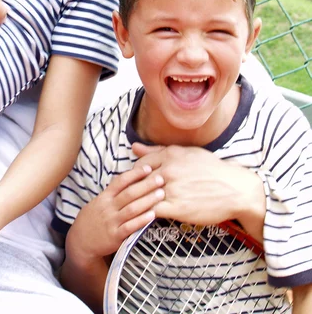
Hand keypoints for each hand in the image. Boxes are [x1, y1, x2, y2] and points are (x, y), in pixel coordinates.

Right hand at [66, 165, 163, 264]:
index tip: (148, 167)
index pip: (120, 181)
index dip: (134, 174)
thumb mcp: (99, 201)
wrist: (80, 241)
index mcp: (105, 197)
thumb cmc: (93, 219)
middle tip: (161, 178)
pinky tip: (153, 215)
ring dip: (148, 200)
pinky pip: (130, 227)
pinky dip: (142, 220)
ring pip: (132, 209)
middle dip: (146, 185)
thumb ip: (112, 191)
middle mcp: (108, 207)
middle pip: (129, 193)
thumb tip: (126, 177)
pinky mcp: (115, 236)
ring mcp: (112, 221)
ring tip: (161, 194)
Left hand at [132, 143, 264, 238]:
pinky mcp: (177, 208)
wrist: (235, 190)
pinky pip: (152, 211)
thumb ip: (157, 150)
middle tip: (130, 198)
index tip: (136, 183)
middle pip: (138, 181)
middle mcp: (168, 170)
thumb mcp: (186, 153)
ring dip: (136, 203)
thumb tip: (134, 147)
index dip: (134, 175)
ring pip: (143, 196)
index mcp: (170, 155)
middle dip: (132, 190)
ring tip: (132, 210)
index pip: (139, 165)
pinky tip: (143, 218)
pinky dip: (145, 214)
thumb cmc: (212, 169)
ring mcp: (172, 189)